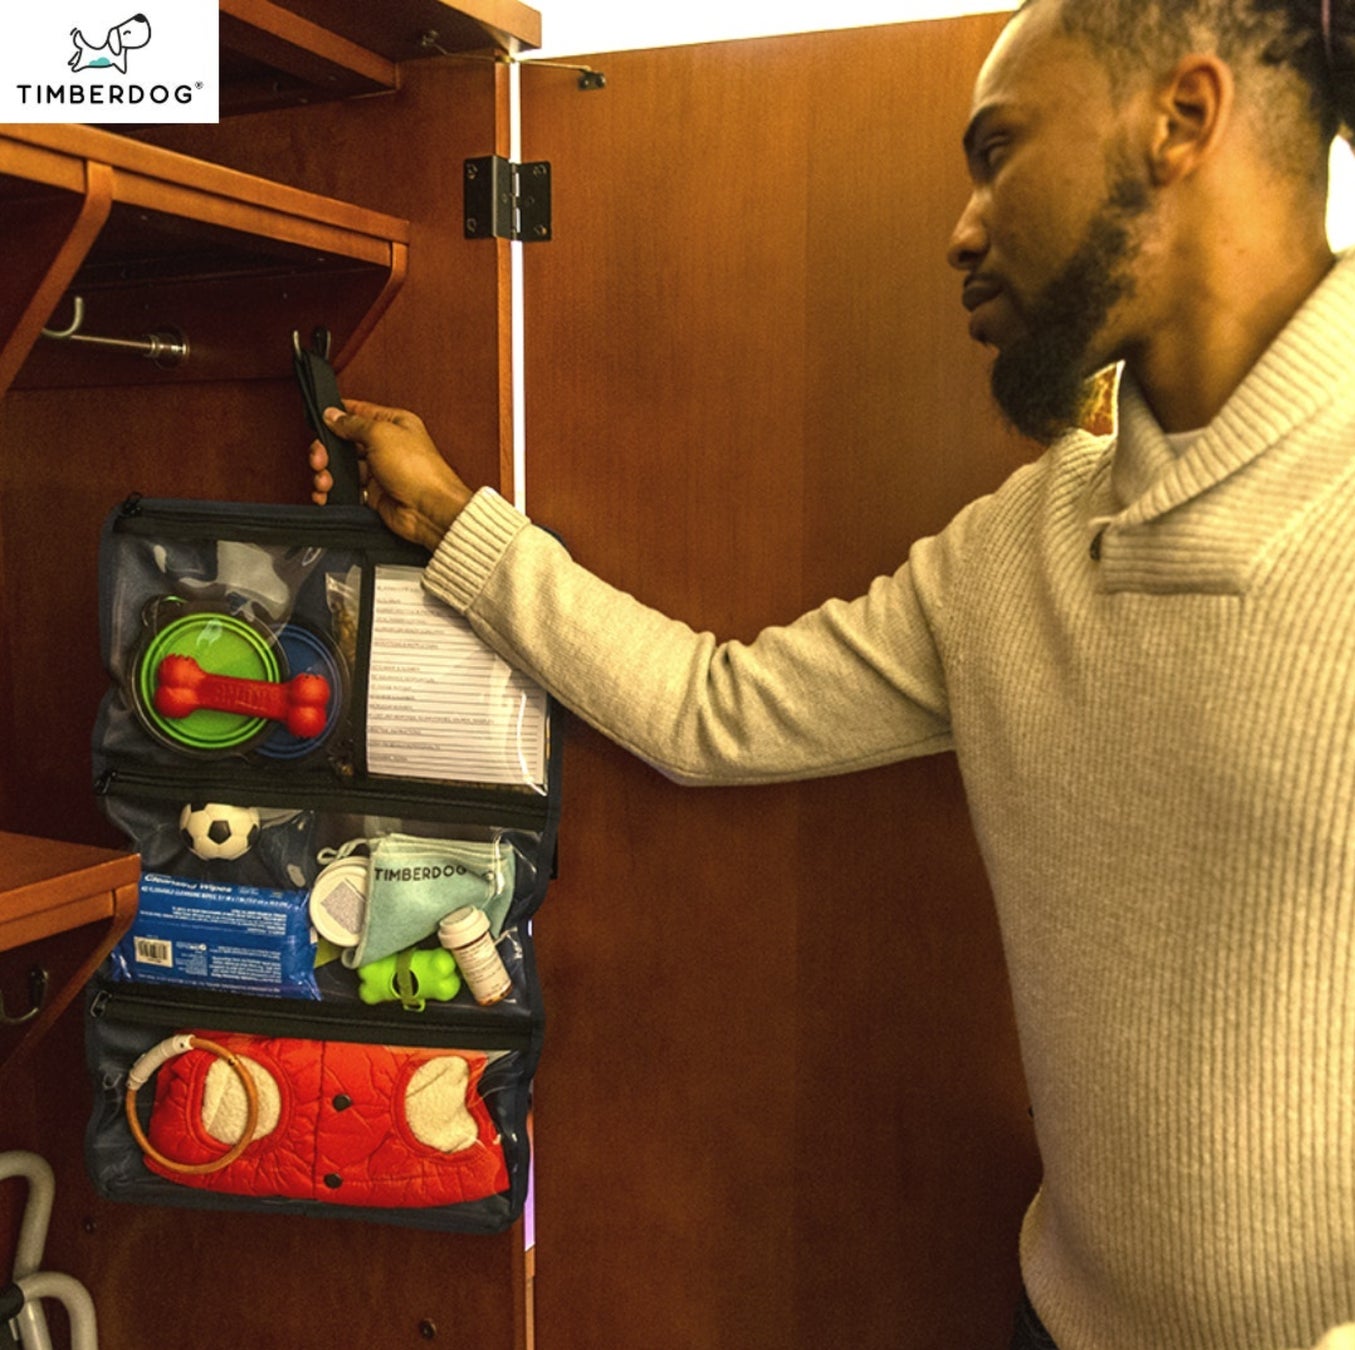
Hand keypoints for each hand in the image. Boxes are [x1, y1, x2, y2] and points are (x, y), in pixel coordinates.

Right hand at [308, 399, 473, 551]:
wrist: (429, 510)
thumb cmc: (419, 470)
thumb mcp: (381, 434)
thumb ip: (353, 423)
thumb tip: (333, 415)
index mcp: (394, 423)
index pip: (358, 412)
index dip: (337, 415)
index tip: (319, 420)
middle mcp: (387, 446)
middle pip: (345, 441)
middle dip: (326, 450)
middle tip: (320, 459)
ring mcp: (380, 470)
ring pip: (342, 467)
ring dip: (327, 473)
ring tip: (325, 481)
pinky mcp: (374, 494)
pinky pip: (347, 489)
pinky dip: (332, 492)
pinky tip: (326, 494)